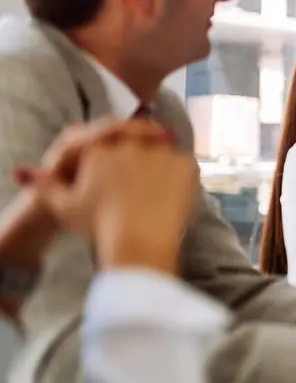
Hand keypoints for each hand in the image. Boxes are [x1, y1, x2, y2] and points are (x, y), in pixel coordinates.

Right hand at [19, 125, 192, 273]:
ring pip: (162, 152)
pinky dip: (181, 179)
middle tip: (141, 188)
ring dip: (160, 168)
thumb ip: (46, 184)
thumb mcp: (65, 206)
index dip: (114, 160)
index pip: (108, 143)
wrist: (138, 239)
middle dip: (138, 161)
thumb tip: (24, 171)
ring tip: (156, 196)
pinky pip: (185, 165)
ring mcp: (160, 151)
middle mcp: (130, 144)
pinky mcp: (185, 164)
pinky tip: (171, 198)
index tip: (120, 178)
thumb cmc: (99, 225)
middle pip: (136, 143)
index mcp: (99, 150)